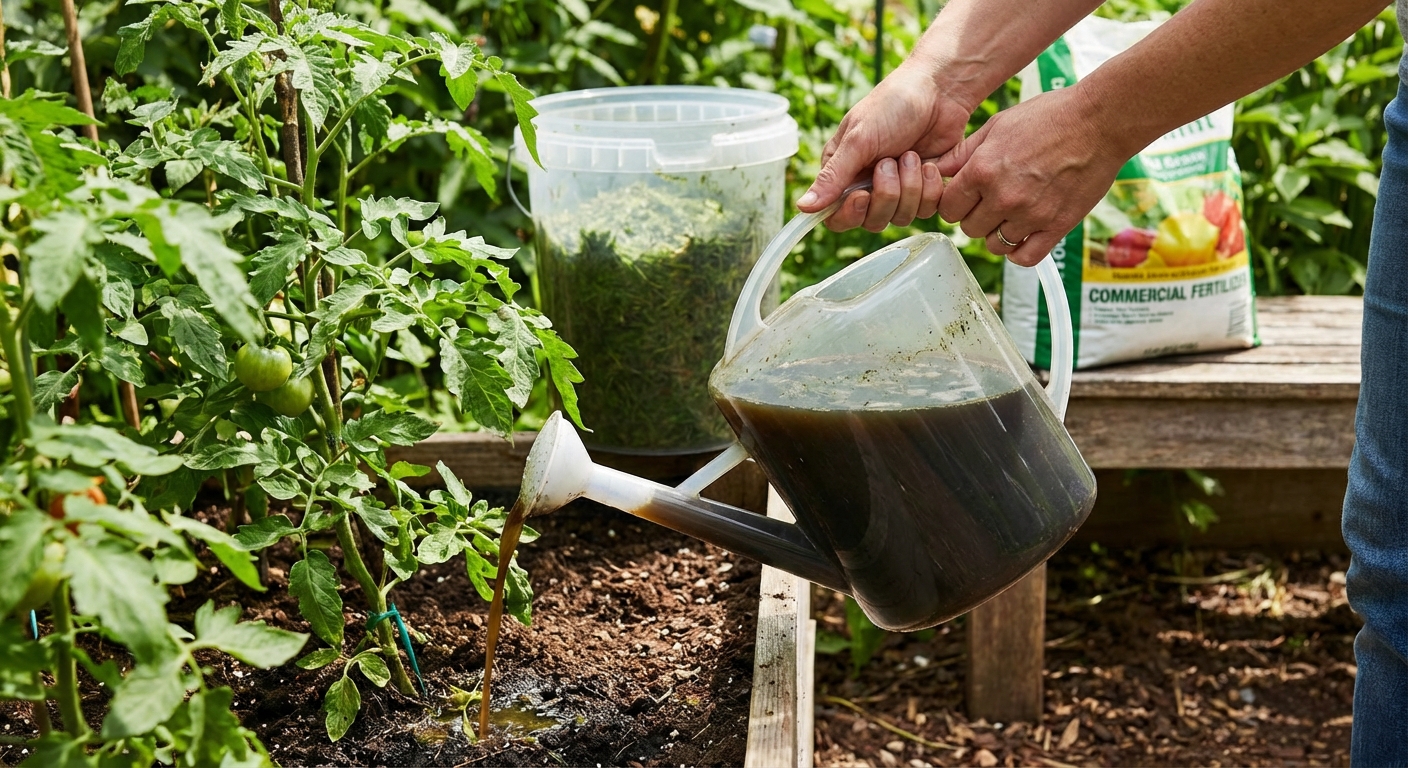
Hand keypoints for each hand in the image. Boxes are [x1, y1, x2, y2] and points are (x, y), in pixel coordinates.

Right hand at [797, 65, 972, 231]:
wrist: (940, 90)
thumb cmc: (892, 105)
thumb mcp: (858, 140)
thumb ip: (832, 177)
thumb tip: (802, 207)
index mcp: (844, 174)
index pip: (837, 216)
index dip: (850, 214)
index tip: (863, 195)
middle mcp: (869, 186)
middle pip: (871, 221)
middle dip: (886, 194)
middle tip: (891, 161)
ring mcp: (899, 190)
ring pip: (901, 218)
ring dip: (910, 186)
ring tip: (912, 155)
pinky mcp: (925, 190)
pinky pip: (927, 210)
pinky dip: (930, 188)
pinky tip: (930, 164)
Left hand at [935, 86, 1130, 265]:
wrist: (1099, 121)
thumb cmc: (1048, 116)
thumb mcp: (997, 125)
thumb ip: (963, 153)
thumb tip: (935, 171)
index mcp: (982, 170)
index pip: (948, 209)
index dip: (954, 203)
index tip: (965, 197)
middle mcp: (1003, 197)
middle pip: (969, 229)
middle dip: (975, 217)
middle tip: (990, 202)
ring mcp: (1031, 214)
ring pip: (995, 246)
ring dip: (998, 234)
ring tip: (1010, 215)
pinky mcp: (1057, 226)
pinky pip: (1025, 257)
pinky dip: (1019, 251)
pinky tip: (1023, 235)